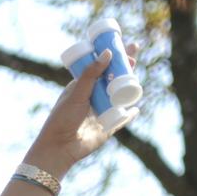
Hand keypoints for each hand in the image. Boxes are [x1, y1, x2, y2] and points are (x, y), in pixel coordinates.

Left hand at [25, 43, 141, 176]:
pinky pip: (122, 119)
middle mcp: (93, 98)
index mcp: (83, 87)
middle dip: (124, 69)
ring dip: (128, 88)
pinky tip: (136, 107)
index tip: (122, 47)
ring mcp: (101, 111)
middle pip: (113, 80)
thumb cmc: (62, 118)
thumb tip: (107, 53)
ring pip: (119, 97)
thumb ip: (91, 74)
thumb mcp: (76, 93)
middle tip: (133, 59)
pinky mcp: (108, 127)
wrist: (60, 147)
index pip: (101, 69)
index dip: (112, 59)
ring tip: (135, 79)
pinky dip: (130, 113)